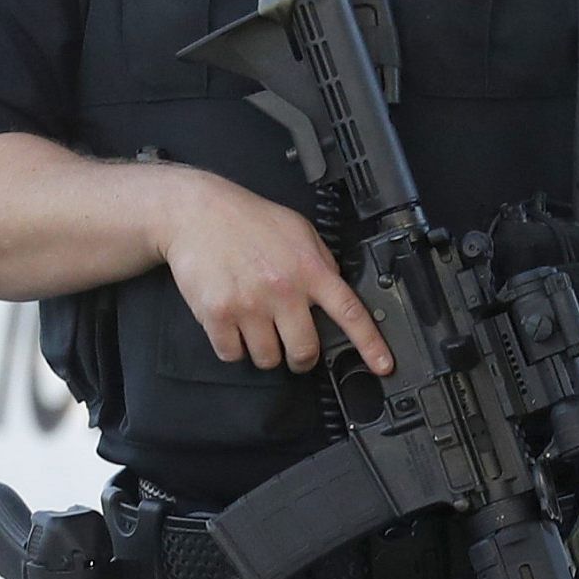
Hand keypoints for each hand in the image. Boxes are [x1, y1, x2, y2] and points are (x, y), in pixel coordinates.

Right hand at [153, 168, 391, 376]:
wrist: (195, 213)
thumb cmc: (248, 221)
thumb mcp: (298, 231)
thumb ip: (320, 263)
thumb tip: (336, 292)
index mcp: (309, 269)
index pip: (349, 312)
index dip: (370, 344)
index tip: (383, 365)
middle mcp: (282, 290)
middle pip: (304, 351)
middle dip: (302, 358)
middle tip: (295, 351)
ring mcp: (249, 304)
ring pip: (267, 359)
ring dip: (265, 352)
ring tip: (257, 328)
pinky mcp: (218, 314)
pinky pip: (232, 354)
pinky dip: (233, 347)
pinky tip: (232, 325)